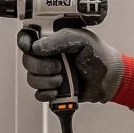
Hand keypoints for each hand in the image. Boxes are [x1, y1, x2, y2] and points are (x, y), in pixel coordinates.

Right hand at [17, 28, 133, 106]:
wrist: (110, 77)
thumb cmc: (98, 54)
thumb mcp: (82, 40)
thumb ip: (60, 39)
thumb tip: (38, 47)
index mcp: (52, 39)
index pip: (27, 38)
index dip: (24, 42)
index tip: (30, 47)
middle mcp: (47, 56)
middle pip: (27, 61)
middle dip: (40, 66)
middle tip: (58, 66)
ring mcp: (49, 73)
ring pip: (32, 78)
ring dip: (45, 81)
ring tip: (61, 79)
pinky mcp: (53, 89)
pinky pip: (39, 94)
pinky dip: (46, 94)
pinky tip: (58, 91)